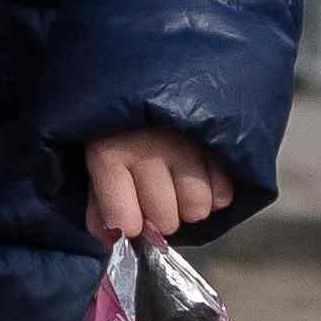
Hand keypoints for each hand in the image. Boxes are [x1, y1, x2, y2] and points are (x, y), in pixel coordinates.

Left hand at [79, 126, 233, 247]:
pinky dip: (214, 194)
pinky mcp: (216, 140)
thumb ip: (100, 206)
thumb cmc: (121, 131)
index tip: (131, 219)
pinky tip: (201, 177)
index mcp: (109, 152)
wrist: (148, 79)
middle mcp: (148, 147)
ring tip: (179, 189)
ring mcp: (185, 142)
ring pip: (197, 208)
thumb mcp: (98, 163)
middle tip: (157, 200)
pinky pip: (223, 193)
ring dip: (189, 208)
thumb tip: (111, 241)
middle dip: (161, 219)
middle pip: (165, 220)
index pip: (126, 219)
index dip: (130, 227)